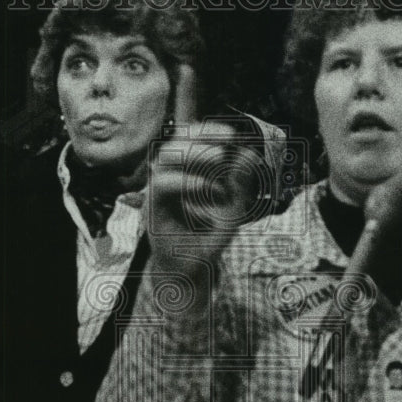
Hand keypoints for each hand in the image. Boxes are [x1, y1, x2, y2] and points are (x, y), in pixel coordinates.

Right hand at [146, 121, 253, 275]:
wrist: (190, 270)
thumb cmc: (207, 238)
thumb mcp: (231, 209)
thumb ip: (239, 184)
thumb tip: (249, 153)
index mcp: (184, 172)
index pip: (189, 140)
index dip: (207, 131)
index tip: (232, 133)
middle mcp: (168, 178)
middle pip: (175, 143)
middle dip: (200, 135)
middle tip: (227, 140)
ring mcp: (158, 192)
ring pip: (165, 159)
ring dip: (193, 153)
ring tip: (220, 157)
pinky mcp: (153, 208)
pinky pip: (162, 186)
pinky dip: (185, 181)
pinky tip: (207, 186)